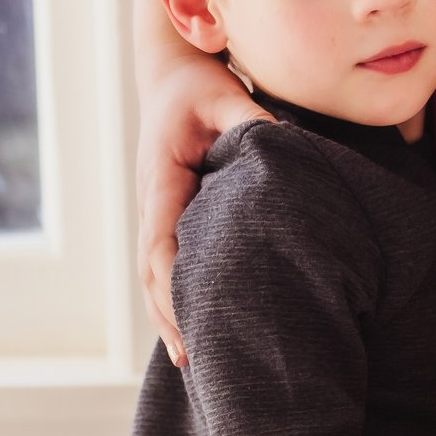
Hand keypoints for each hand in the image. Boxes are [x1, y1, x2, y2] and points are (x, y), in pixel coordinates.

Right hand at [138, 47, 272, 364]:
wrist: (171, 73)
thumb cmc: (197, 84)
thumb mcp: (223, 93)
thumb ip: (249, 119)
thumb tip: (282, 146)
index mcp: (162, 180)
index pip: (161, 242)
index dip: (174, 283)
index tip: (190, 318)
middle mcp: (154, 203)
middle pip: (154, 272)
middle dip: (170, 316)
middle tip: (194, 362)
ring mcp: (159, 212)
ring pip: (157, 274)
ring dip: (170, 316)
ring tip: (191, 363)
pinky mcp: (172, 214)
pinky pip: (170, 263)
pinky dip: (177, 297)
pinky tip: (193, 328)